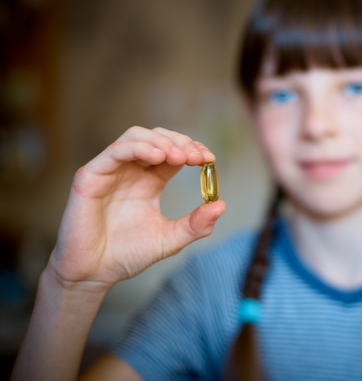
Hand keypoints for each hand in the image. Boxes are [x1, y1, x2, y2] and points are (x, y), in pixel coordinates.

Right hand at [49, 126, 226, 290]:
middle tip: (197, 157)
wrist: (94, 274)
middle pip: (157, 138)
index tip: (209, 159)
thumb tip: (222, 205)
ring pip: (136, 137)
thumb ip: (196, 224)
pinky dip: (138, 148)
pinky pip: (115, 151)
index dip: (191, 150)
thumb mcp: (170, 239)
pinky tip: (158, 157)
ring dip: (161, 141)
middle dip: (180, 142)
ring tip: (180, 156)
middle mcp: (130, 171)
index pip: (173, 152)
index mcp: (149, 181)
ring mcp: (110, 171)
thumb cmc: (127, 255)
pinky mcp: (91, 176)